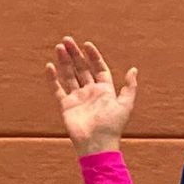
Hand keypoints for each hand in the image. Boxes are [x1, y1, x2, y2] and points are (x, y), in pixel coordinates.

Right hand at [47, 37, 135, 156]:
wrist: (97, 144)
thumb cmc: (113, 126)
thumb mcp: (125, 105)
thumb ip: (129, 88)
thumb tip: (134, 69)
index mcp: (105, 91)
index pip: (99, 69)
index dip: (93, 56)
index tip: (87, 44)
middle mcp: (91, 92)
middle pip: (82, 69)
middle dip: (75, 54)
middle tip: (67, 40)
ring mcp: (77, 98)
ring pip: (69, 75)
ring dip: (64, 61)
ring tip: (59, 47)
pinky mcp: (66, 105)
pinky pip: (57, 89)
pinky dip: (52, 78)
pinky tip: (50, 66)